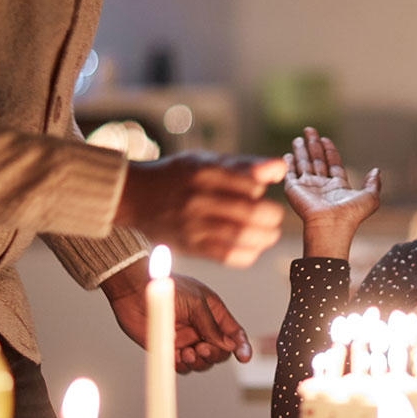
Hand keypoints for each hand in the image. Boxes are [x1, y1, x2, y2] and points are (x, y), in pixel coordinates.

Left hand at [102, 260, 253, 372]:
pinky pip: (182, 366)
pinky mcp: (169, 349)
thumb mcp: (197, 304)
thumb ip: (212, 327)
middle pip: (219, 352)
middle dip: (214, 354)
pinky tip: (177, 356)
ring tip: (187, 352)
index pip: (233, 333)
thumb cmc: (168, 290)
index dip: (241, 346)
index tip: (244, 358)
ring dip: (199, 361)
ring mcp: (186, 340)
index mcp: (213, 313)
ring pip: (202, 362)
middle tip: (202, 348)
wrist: (136, 292)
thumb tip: (227, 347)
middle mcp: (202, 329)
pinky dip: (183, 365)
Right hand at [116, 152, 285, 266]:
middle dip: (271, 215)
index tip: (259, 190)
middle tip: (274, 216)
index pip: (251, 184)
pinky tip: (253, 247)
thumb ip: (244, 165)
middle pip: (252, 212)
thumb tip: (281, 169)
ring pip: (243, 236)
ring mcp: (194, 226)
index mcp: (205, 173)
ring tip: (270, 233)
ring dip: (265, 236)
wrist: (135, 197)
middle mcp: (199, 200)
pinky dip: (248, 253)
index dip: (261, 188)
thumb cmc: (177, 176)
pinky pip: (229, 256)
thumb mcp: (206, 161)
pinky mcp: (191, 247)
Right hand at [284, 127, 380, 258]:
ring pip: (304, 164)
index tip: (326, 138)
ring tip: (300, 137)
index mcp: (337, 186)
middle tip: (310, 130)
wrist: (330, 225)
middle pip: (317, 160)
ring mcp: (307, 187)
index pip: (333, 163)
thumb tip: (376, 171)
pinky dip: (288, 164)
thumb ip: (373, 183)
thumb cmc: (351, 214)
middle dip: (314, 145)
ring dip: (301, 150)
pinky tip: (287, 154)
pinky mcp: (294, 190)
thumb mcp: (370, 197)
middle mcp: (321, 186)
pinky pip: (290, 174)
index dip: (330, 151)